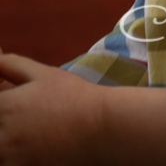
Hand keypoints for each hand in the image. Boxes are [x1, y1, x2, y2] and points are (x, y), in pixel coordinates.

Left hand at [0, 53, 165, 165]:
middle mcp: (0, 135)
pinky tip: (34, 147)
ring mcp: (9, 157)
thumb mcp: (43, 74)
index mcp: (3, 106)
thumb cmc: (73, 97)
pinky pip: (9, 161)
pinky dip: (16, 155)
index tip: (12, 101)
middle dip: (5, 120)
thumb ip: (11, 65)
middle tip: (26, 117)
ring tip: (32, 132)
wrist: (99, 130)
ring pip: (0, 149)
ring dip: (7, 140)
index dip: (2, 99)